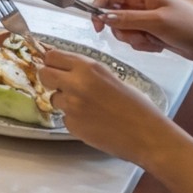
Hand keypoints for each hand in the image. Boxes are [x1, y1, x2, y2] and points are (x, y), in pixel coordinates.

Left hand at [40, 44, 180, 166]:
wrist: (148, 136)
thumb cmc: (138, 107)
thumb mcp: (112, 78)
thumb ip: (87, 73)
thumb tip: (67, 69)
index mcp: (88, 68)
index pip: (52, 56)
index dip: (53, 62)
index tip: (57, 67)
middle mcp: (75, 84)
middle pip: (44, 73)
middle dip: (51, 79)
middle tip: (64, 86)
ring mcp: (71, 105)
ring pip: (53, 98)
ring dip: (64, 101)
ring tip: (88, 108)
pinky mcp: (72, 125)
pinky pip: (64, 118)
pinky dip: (74, 119)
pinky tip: (93, 122)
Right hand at [86, 0, 192, 59]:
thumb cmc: (188, 27)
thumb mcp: (156, 22)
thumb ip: (128, 19)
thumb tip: (103, 17)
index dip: (99, 9)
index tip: (98, 27)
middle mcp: (140, 3)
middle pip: (113, 15)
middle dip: (123, 30)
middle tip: (140, 35)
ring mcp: (145, 18)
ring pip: (123, 30)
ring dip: (135, 39)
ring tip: (154, 40)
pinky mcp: (149, 31)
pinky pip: (134, 39)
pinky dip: (143, 44)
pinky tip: (159, 44)